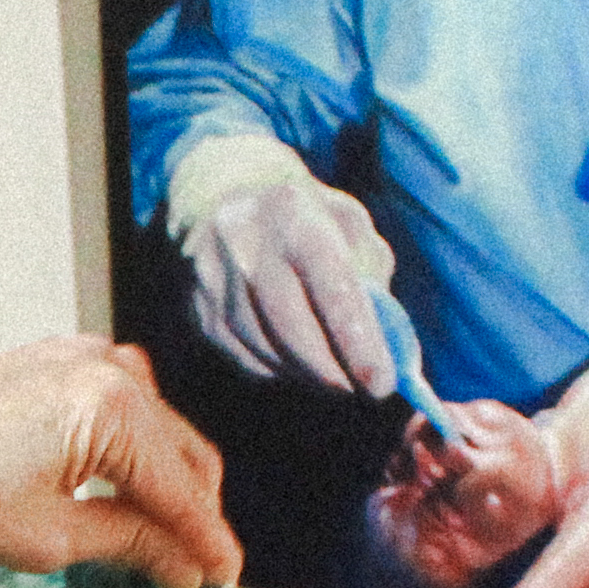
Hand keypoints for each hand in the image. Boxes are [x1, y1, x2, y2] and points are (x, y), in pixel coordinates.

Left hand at [0, 337, 244, 587]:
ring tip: (158, 541)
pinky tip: (121, 493)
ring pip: (157, 430)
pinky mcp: (60, 360)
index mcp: (114, 411)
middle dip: (193, 513)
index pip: (184, 490)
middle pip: (185, 453)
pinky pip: (122, 407)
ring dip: (164, 482)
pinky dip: (131, 451)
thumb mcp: (51, 538)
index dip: (209, 542)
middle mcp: (111, 370)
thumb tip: (188, 567)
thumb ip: (133, 543)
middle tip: (196, 568)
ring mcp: (86, 357)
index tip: (227, 580)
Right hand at [160, 137, 405, 399]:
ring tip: (334, 373)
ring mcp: (214, 282)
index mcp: (294, 215)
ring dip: (309, 373)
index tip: (382, 384)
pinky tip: (297, 360)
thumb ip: (372, 274)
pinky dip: (280, 369)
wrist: (223, 197)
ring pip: (269, 351)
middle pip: (294, 329)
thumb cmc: (306, 218)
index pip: (331, 287)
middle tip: (363, 389)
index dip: (358, 342)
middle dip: (334, 370)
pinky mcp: (200, 313)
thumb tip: (388, 344)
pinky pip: (246, 360)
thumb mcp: (348, 224)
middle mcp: (246, 246)